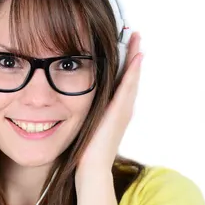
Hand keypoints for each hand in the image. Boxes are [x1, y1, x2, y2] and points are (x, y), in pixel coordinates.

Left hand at [76, 32, 143, 177]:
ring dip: (135, 56)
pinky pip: (128, 86)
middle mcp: (123, 109)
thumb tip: (66, 105)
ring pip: (132, 77)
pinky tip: (136, 56)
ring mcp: (124, 110)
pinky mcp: (120, 111)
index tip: (124, 46)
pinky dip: (133, 71)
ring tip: (137, 37)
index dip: (124, 65)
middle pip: (131, 76)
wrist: (91, 169)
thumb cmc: (85, 154)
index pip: (121, 83)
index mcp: (114, 112)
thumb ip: (81, 114)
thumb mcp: (83, 127)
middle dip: (132, 55)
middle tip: (135, 34)